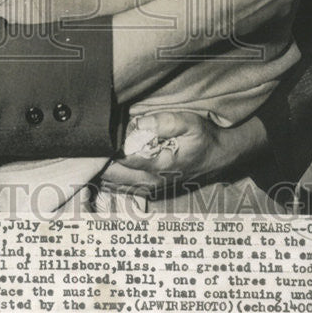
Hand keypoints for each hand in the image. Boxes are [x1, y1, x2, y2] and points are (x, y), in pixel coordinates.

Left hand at [101, 110, 267, 194]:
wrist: (220, 158)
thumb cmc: (203, 138)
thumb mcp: (190, 123)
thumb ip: (165, 122)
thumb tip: (140, 124)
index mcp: (157, 166)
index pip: (117, 161)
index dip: (104, 148)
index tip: (96, 133)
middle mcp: (149, 182)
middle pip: (109, 176)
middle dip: (98, 161)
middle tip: (91, 141)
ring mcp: (149, 189)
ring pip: (113, 185)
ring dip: (102, 171)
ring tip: (96, 152)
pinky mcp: (149, 190)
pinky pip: (121, 188)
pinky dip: (110, 178)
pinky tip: (108, 163)